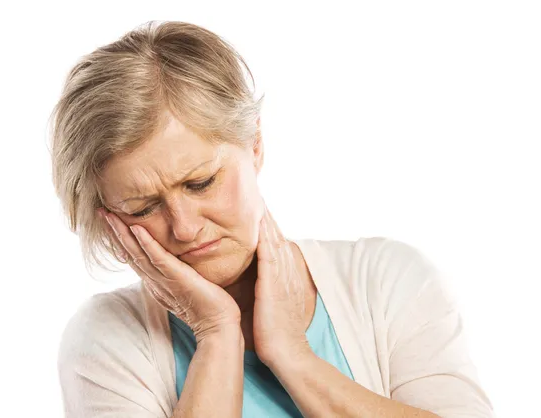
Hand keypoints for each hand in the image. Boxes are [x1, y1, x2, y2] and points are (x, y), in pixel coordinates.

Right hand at [97, 208, 240, 342]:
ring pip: (136, 253)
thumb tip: (178, 265)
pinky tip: (136, 228)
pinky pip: (158, 258)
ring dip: (122, 233)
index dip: (121, 240)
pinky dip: (146, 243)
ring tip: (109, 215)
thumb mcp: (188, 287)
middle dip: (114, 232)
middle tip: (101, 212)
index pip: (134, 257)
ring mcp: (163, 280)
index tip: (112, 222)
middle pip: (129, 252)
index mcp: (156, 282)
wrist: (217, 326)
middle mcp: (154, 281)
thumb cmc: (208, 308)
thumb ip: (179, 275)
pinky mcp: (176, 278)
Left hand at [252, 200, 310, 367]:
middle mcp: (286, 270)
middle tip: (257, 191)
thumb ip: (266, 287)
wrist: (287, 352)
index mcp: (285, 274)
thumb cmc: (276, 332)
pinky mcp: (274, 284)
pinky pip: (270, 254)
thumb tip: (256, 278)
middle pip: (276, 235)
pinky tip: (259, 222)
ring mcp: (282, 276)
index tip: (259, 206)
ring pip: (274, 240)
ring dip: (267, 219)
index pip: (276, 243)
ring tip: (259, 197)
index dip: (268, 224)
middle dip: (267, 214)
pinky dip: (266, 236)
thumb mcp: (273, 303)